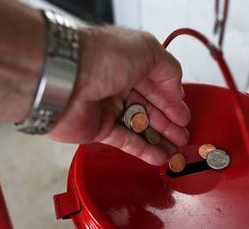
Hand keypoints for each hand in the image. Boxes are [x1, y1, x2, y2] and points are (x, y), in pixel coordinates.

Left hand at [47, 26, 190, 165]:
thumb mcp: (147, 51)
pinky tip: (159, 157)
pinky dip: (143, 150)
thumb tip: (177, 91)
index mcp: (129, 61)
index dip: (172, 100)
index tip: (184, 116)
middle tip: (183, 137)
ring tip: (176, 151)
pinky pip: (125, 141)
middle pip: (149, 107)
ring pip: (138, 126)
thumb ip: (168, 70)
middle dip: (168, 123)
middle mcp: (117, 83)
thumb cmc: (100, 58)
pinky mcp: (98, 129)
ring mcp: (107, 107)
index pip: (156, 83)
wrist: (63, 79)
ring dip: (158, 139)